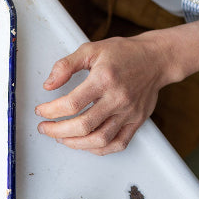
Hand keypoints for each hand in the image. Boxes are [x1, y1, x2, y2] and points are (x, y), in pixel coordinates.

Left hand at [35, 35, 175, 155]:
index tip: (41, 111)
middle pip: (83, 125)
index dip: (51, 111)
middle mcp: (117, 98)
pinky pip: (118, 144)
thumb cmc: (124, 53)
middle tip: (45, 128)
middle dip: (57, 130)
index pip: (72, 103)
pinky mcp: (137, 121)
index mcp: (103, 79)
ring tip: (61, 138)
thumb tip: (48, 84)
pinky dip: (99, 149)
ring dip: (75, 144)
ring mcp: (129, 112)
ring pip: (100, 139)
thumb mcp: (91, 49)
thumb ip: (66, 65)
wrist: (157, 58)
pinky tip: (86, 144)